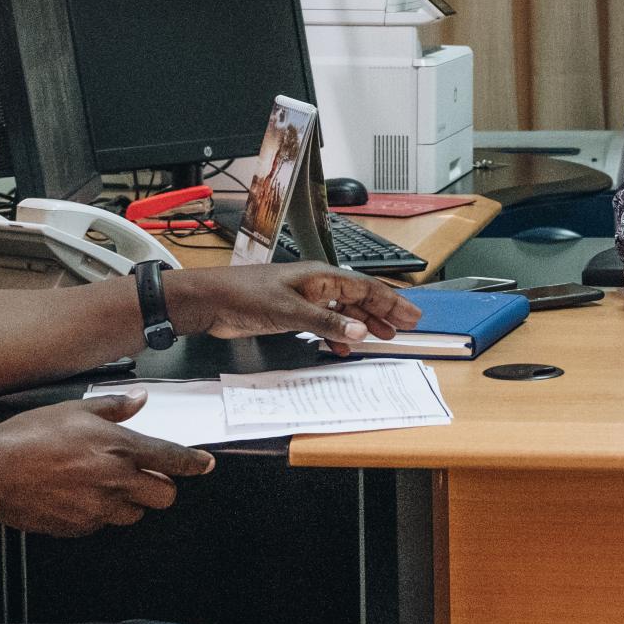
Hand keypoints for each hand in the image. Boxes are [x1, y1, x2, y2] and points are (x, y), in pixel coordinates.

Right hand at [0, 393, 213, 537]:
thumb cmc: (30, 436)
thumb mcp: (75, 410)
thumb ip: (115, 407)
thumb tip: (140, 400)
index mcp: (120, 448)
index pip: (173, 459)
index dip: (195, 463)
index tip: (205, 464)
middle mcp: (116, 481)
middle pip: (164, 496)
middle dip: (161, 486)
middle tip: (146, 476)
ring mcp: (98, 508)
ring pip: (135, 514)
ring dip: (130, 502)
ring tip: (105, 485)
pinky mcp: (80, 527)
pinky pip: (103, 524)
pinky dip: (100, 513)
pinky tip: (80, 496)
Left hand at [180, 262, 421, 346]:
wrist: (212, 301)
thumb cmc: (245, 295)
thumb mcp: (290, 311)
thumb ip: (327, 321)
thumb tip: (359, 329)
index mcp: (320, 277)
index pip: (365, 288)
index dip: (391, 302)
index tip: (411, 314)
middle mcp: (316, 285)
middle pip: (359, 297)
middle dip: (384, 311)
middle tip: (406, 325)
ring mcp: (305, 299)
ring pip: (344, 309)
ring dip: (364, 323)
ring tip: (383, 336)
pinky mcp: (292, 313)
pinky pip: (325, 321)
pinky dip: (338, 333)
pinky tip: (342, 347)